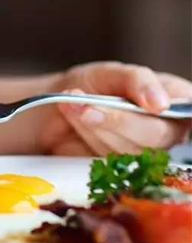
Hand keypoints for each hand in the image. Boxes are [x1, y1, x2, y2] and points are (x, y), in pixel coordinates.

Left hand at [39, 61, 191, 155]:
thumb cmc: (94, 85)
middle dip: (119, 120)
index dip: (177, 114)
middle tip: (88, 107)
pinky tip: (75, 118)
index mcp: (177, 101)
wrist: (63, 103)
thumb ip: (137, 81)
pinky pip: (109, 161)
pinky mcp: (122, 169)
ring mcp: (147, 153)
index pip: (188, 111)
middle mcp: (169, 130)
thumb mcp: (112, 72)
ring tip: (74, 105)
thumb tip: (160, 103)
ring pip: (130, 150)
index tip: (155, 107)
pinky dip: (87, 137)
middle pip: (157, 135)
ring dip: (96, 127)